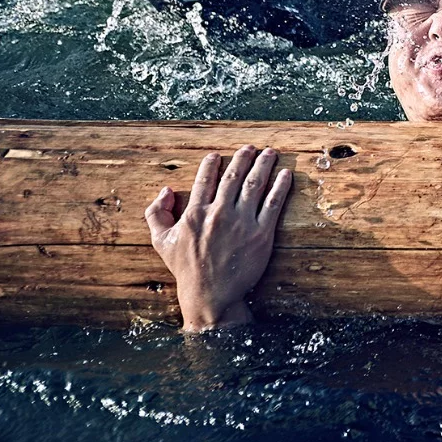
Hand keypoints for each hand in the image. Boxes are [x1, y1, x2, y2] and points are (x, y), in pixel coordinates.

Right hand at [144, 146, 292, 330]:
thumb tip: (166, 190)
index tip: (218, 155)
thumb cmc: (186, 268)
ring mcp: (242, 223)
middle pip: (234, 176)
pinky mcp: (262, 234)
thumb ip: (156, 214)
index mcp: (195, 213)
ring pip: (255, 184)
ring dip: (263, 165)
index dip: (212, 164)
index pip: (205, 180)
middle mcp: (218, 214)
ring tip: (270, 153)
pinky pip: (274, 203)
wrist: (211, 294)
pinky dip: (281, 186)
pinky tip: (286, 174)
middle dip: (243, 157)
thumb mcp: (161, 242)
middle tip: (250, 147)